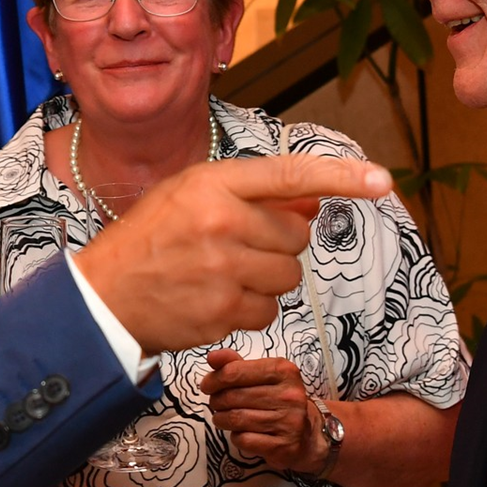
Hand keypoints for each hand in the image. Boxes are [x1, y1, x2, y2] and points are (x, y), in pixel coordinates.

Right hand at [77, 155, 391, 353]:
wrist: (103, 296)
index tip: (382, 181)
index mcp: (212, 183)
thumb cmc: (150, 239)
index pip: (290, 174)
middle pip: (296, 235)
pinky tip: (215, 299)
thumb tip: (316, 201)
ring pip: (288, 276)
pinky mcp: (224, 311)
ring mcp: (224, 270)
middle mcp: (221, 222)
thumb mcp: (191, 196)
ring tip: (223, 273)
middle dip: (278, 244)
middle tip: (237, 246)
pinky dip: (251, 308)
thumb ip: (254, 194)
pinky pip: (269, 310)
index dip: (341, 178)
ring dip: (267, 278)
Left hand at [199, 349, 323, 473]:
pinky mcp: (283, 446)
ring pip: (236, 419)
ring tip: (222, 418)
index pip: (235, 371)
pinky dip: (236, 436)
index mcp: (283, 371)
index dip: (214, 379)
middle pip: (233, 396)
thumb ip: (236, 364)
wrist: (308, 433)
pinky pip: (244, 439)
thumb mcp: (262, 375)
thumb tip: (212, 357)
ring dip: (221, 419)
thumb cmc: (278, 399)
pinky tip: (240, 432)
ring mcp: (288, 421)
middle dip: (216, 400)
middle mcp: (289, 395)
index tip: (207, 385)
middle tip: (215, 403)